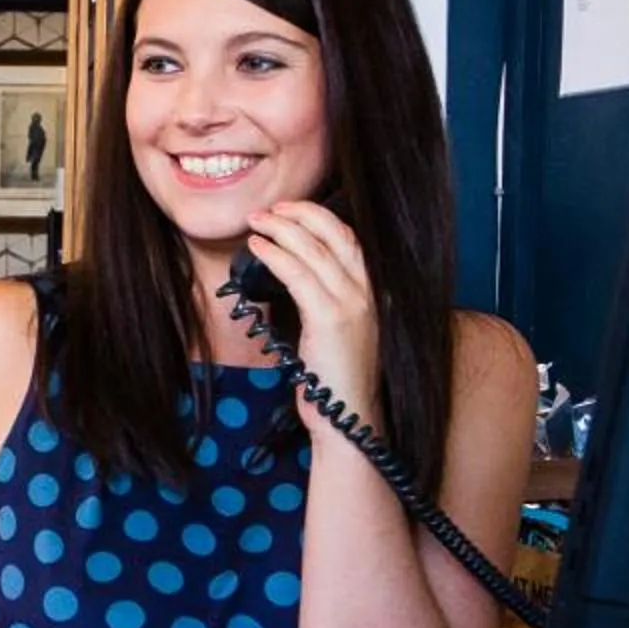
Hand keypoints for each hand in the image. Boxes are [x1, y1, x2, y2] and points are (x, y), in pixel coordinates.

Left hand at [246, 199, 381, 435]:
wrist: (348, 418)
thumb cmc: (335, 378)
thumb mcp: (335, 331)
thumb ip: (323, 301)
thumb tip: (292, 273)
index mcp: (371, 292)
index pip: (348, 239)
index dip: (319, 218)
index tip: (290, 211)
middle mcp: (367, 292)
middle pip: (335, 234)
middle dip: (300, 214)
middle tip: (269, 209)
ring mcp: (352, 304)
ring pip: (314, 250)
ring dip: (281, 229)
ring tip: (257, 222)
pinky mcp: (330, 319)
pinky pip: (299, 275)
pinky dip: (276, 255)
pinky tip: (258, 248)